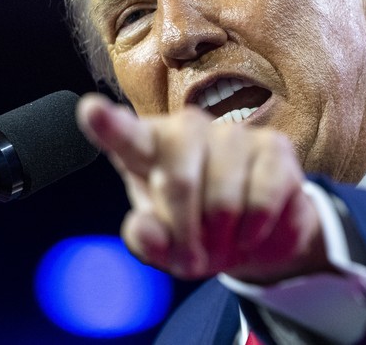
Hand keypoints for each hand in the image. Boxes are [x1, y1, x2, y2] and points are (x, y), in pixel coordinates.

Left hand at [76, 93, 328, 283]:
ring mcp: (231, 134)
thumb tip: (145, 229)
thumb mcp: (164, 248)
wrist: (255, 236)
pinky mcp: (274, 146)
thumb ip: (147, 241)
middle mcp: (185, 129)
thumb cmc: (196, 232)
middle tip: (194, 254)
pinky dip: (256, 231)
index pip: (123, 135)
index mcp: (146, 148)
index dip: (107, 124)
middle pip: (178, 183)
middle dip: (188, 234)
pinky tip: (253, 228)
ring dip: (225, 238)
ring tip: (225, 237)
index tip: (91, 111)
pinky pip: (262, 201)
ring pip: (223, 200)